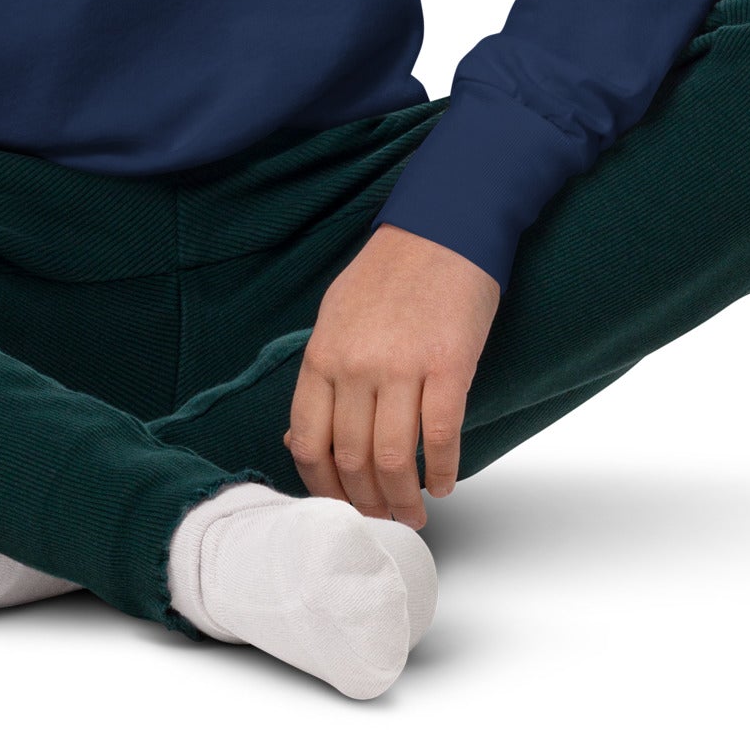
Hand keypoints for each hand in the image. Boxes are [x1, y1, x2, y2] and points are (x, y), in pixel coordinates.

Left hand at [281, 222, 499, 528]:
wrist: (443, 230)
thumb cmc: (389, 275)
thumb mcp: (336, 317)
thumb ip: (321, 377)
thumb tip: (301, 439)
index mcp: (322, 355)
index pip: (307, 441)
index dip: (321, 485)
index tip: (337, 505)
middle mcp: (355, 366)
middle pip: (351, 458)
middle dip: (365, 501)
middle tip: (381, 519)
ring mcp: (401, 367)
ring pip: (393, 458)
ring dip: (403, 498)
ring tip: (413, 512)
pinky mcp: (448, 367)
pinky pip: (441, 437)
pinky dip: (442, 471)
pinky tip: (443, 482)